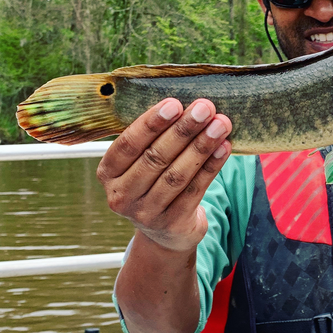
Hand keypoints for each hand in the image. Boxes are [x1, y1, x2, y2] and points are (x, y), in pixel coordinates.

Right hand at [96, 98, 231, 251]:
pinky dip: (212, 166)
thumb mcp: (141, 162)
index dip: (151, 123)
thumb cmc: (154, 180)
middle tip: (205, 107)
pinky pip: (195, 189)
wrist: (166, 230)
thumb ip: (153, 136)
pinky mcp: (173, 223)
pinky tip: (224, 147)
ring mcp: (146, 213)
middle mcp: (122, 195)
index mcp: (108, 173)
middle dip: (183, 130)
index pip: (127, 145)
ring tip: (221, 124)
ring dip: (202, 146)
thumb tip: (185, 101)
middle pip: (155, 158)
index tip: (174, 103)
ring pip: (177, 174)